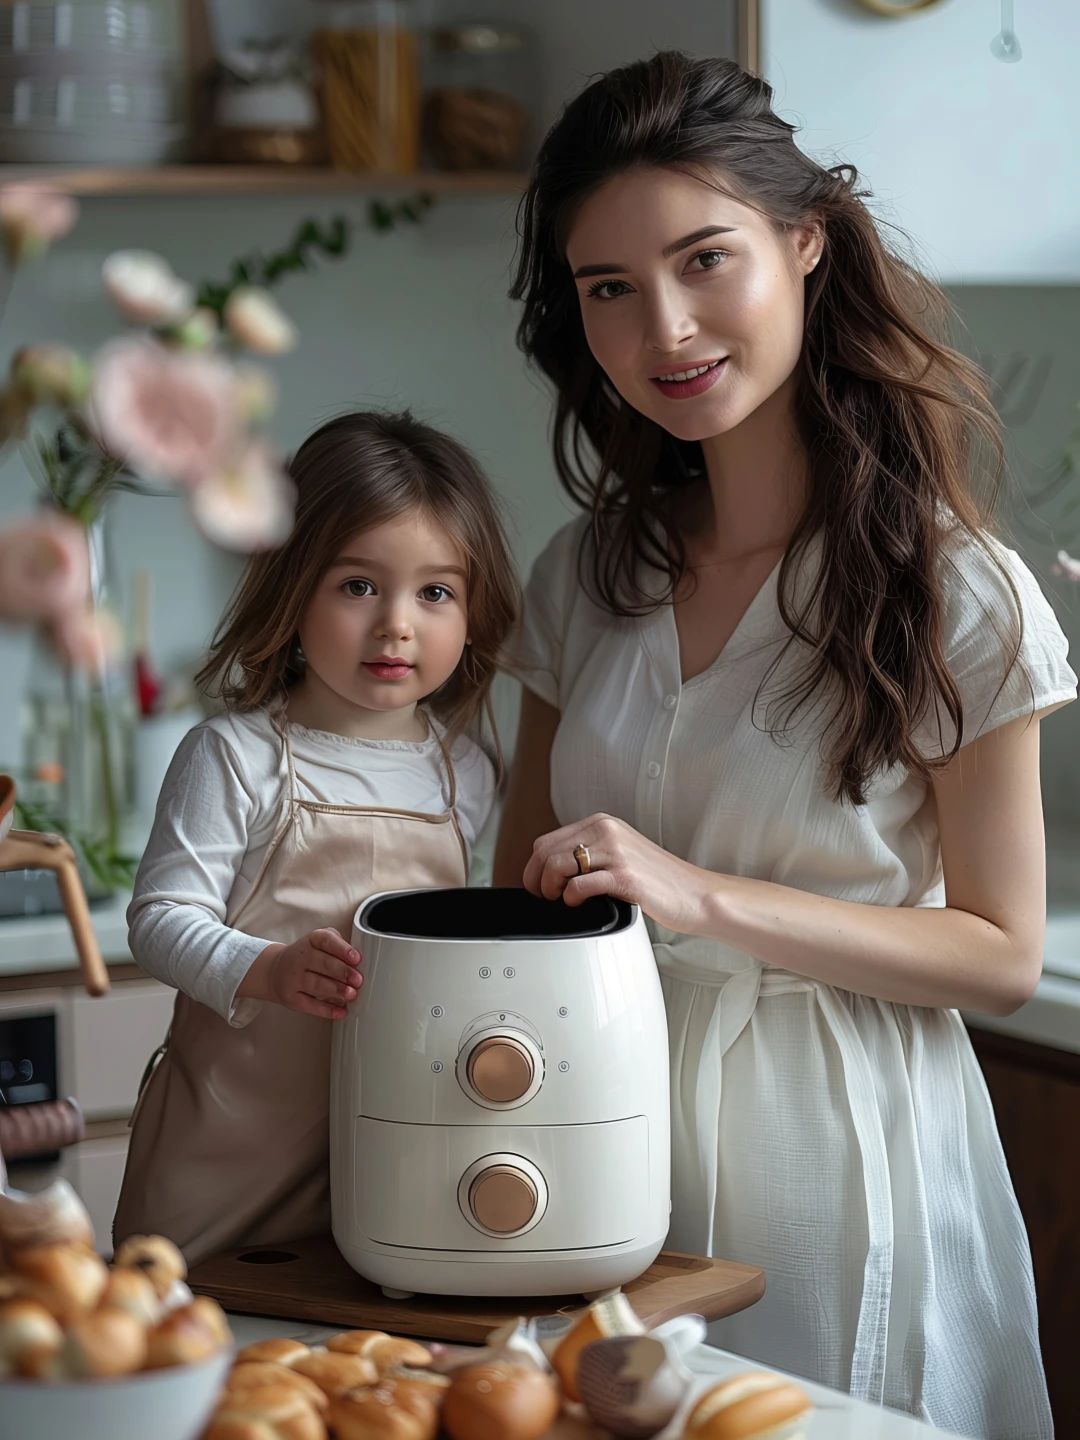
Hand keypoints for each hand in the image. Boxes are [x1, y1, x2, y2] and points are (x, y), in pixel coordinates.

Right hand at [240, 928, 362, 1019]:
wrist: (275, 970)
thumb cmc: (306, 956)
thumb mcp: (319, 943)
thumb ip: (338, 946)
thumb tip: (357, 962)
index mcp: (311, 940)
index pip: (326, 940)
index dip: (342, 949)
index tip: (356, 959)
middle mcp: (300, 958)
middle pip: (323, 964)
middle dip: (343, 972)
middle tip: (358, 980)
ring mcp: (293, 978)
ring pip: (316, 984)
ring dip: (336, 990)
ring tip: (351, 994)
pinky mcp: (291, 997)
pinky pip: (310, 1005)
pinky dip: (327, 1010)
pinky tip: (341, 1012)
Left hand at [522, 813, 713, 935]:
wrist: (695, 894)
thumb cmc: (659, 880)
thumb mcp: (620, 852)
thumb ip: (590, 852)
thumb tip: (551, 870)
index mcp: (602, 823)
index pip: (546, 841)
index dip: (533, 868)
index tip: (537, 887)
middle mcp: (606, 831)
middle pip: (545, 853)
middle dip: (537, 881)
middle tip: (547, 899)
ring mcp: (615, 852)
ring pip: (556, 866)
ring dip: (551, 890)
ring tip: (563, 901)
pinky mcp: (624, 876)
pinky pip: (579, 886)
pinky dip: (571, 899)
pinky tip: (582, 905)